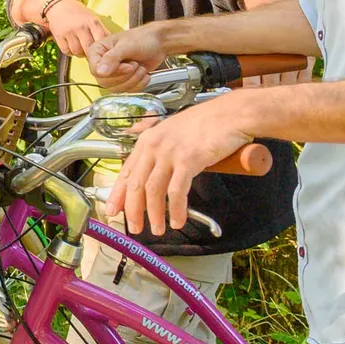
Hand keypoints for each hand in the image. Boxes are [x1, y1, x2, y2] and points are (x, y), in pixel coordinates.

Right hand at [43, 0, 111, 59]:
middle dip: (91, 53)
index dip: (103, 49)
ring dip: (80, 53)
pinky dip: (69, 51)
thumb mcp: (93, 18)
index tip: (102, 52)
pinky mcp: (58, 36)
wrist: (59, 5)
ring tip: (80, 48)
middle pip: (89, 48)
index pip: (101, 40)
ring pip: (77, 51)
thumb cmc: (79, 14)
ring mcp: (69, 32)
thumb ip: (101, 31)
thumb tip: (111, 47)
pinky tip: (71, 46)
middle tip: (91, 53)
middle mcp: (81, 27)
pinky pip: (66, 51)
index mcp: (92, 22)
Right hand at [86, 26, 165, 91]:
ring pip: (116, 88)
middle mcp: (102, 63)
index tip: (128, 66)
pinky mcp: (123, 80)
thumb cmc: (142, 39)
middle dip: (125, 76)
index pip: (96, 71)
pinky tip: (144, 73)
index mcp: (97, 51)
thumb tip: (100, 72)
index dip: (113, 72)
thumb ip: (112, 58)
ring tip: (140, 67)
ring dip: (134, 80)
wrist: (158, 43)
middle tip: (135, 64)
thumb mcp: (126, 46)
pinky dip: (139, 84)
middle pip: (105, 82)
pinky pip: (127, 91)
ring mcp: (112, 73)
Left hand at [107, 94, 254, 235]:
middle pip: (135, 183)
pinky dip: (176, 209)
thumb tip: (153, 172)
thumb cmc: (206, 124)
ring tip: (157, 229)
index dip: (118, 193)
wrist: (232, 114)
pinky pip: (177, 191)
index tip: (112, 210)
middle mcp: (154, 145)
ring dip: (154, 214)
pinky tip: (177, 220)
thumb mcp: (173, 133)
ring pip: (153, 190)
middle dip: (132, 209)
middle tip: (134, 227)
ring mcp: (170, 153)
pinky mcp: (188, 160)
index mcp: (147, 140)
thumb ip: (160, 150)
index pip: (126, 171)